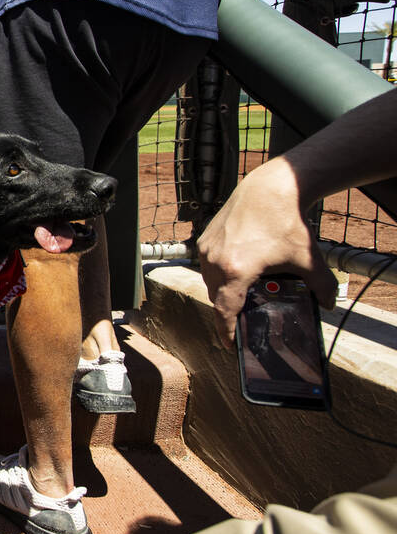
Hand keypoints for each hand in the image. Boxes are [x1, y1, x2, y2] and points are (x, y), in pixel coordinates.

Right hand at [195, 157, 338, 348]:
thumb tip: (328, 304)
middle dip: (228, 310)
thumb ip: (321, 285)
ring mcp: (207, 249)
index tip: (231, 344)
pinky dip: (218, 272)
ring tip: (240, 294)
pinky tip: (236, 270)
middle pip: (216, 298)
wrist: (269, 189)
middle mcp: (215, 261)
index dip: (226, 331)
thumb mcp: (308, 258)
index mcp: (236, 271)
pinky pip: (207, 265)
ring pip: (209, 281)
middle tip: (243, 319)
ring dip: (222, 291)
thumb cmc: (286, 221)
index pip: (224, 311)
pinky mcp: (205, 238)